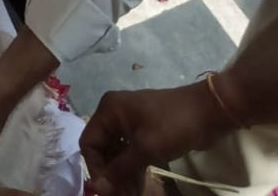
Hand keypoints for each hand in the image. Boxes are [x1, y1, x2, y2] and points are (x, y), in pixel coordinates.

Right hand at [80, 82, 232, 195]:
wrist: (208, 111)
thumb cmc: (173, 125)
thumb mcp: (145, 148)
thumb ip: (119, 169)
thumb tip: (96, 189)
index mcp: (109, 110)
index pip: (89, 142)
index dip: (96, 169)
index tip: (107, 191)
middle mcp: (115, 114)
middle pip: (102, 149)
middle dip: (110, 175)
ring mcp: (130, 123)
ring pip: (117, 154)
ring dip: (122, 176)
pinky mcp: (145, 132)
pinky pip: (131, 153)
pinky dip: (132, 170)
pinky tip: (137, 188)